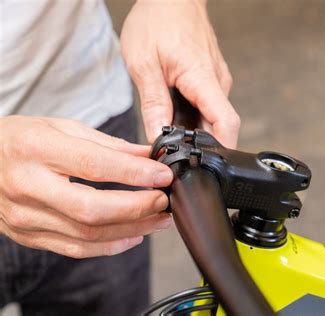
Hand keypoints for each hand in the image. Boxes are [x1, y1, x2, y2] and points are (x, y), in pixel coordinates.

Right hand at [0, 116, 172, 257]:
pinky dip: (110, 245)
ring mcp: (25, 216)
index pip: (94, 166)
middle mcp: (28, 186)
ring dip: (132, 228)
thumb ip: (108, 145)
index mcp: (36, 149)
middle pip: (92, 209)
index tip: (164, 175)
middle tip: (164, 200)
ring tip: (158, 218)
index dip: (135, 173)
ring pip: (88, 234)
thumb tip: (149, 156)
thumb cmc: (21, 139)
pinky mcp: (28, 236)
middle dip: (138, 208)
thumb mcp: (62, 128)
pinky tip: (133, 235)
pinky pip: (75, 248)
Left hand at [121, 0, 239, 147]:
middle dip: (201, 145)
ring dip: (194, 130)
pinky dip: (192, 116)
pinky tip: (173, 113)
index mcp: (202, 78)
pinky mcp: (210, 78)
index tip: (209, 168)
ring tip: (169, 128)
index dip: (222, 149)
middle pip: (220, 126)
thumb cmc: (157, 20)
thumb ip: (153, 102)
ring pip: (211, 117)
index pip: (226, 122)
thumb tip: (158, 136)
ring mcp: (215, 80)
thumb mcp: (143, 62)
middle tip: (174, 153)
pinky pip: (206, 105)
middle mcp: (216, 81)